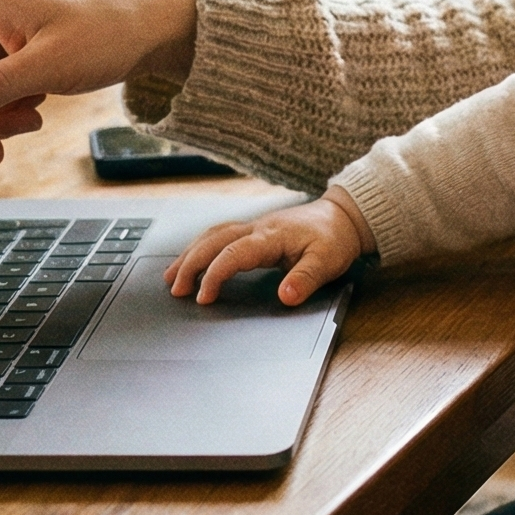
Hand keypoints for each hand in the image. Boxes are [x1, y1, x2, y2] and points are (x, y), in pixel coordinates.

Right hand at [166, 187, 374, 305]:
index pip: (234, 254)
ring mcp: (255, 226)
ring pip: (214, 234)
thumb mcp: (327, 262)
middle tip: (175, 289)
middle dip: (191, 263)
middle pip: (215, 240)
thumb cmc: (333, 240)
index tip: (202, 298)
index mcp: (272, 236)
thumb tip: (285, 295)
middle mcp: (258, 228)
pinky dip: (201, 246)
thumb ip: (305, 279)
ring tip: (171, 276)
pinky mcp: (255, 230)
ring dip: (191, 253)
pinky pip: (221, 234)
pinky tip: (193, 259)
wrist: (342, 217)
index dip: (215, 275)